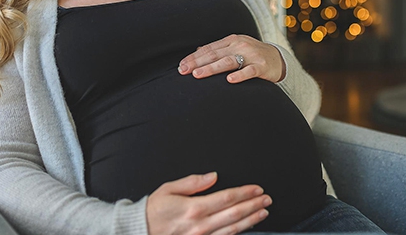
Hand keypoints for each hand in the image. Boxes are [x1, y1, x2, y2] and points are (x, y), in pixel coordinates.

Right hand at [146, 172, 270, 234]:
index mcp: (193, 207)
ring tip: (263, 212)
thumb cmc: (153, 211)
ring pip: (232, 229)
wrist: (139, 231)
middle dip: (253, 205)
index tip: (257, 189)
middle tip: (266, 199)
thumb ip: (193, 182)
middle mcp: (200, 224)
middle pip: (234, 213)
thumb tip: (212, 176)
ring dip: (250, 220)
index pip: (227, 198)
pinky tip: (246, 227)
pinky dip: (237, 233)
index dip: (245, 193)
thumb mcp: (169, 189)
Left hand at [178, 34, 285, 83]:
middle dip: (197, 62)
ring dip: (212, 68)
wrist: (279, 59)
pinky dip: (240, 75)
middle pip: (215, 54)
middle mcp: (240, 45)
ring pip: (228, 61)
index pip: (209, 49)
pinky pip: (249, 71)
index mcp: (231, 40)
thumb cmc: (252, 55)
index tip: (181, 66)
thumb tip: (197, 51)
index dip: (194, 57)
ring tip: (198, 74)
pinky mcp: (261, 66)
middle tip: (183, 71)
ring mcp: (251, 55)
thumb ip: (218, 50)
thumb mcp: (235, 48)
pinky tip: (229, 80)